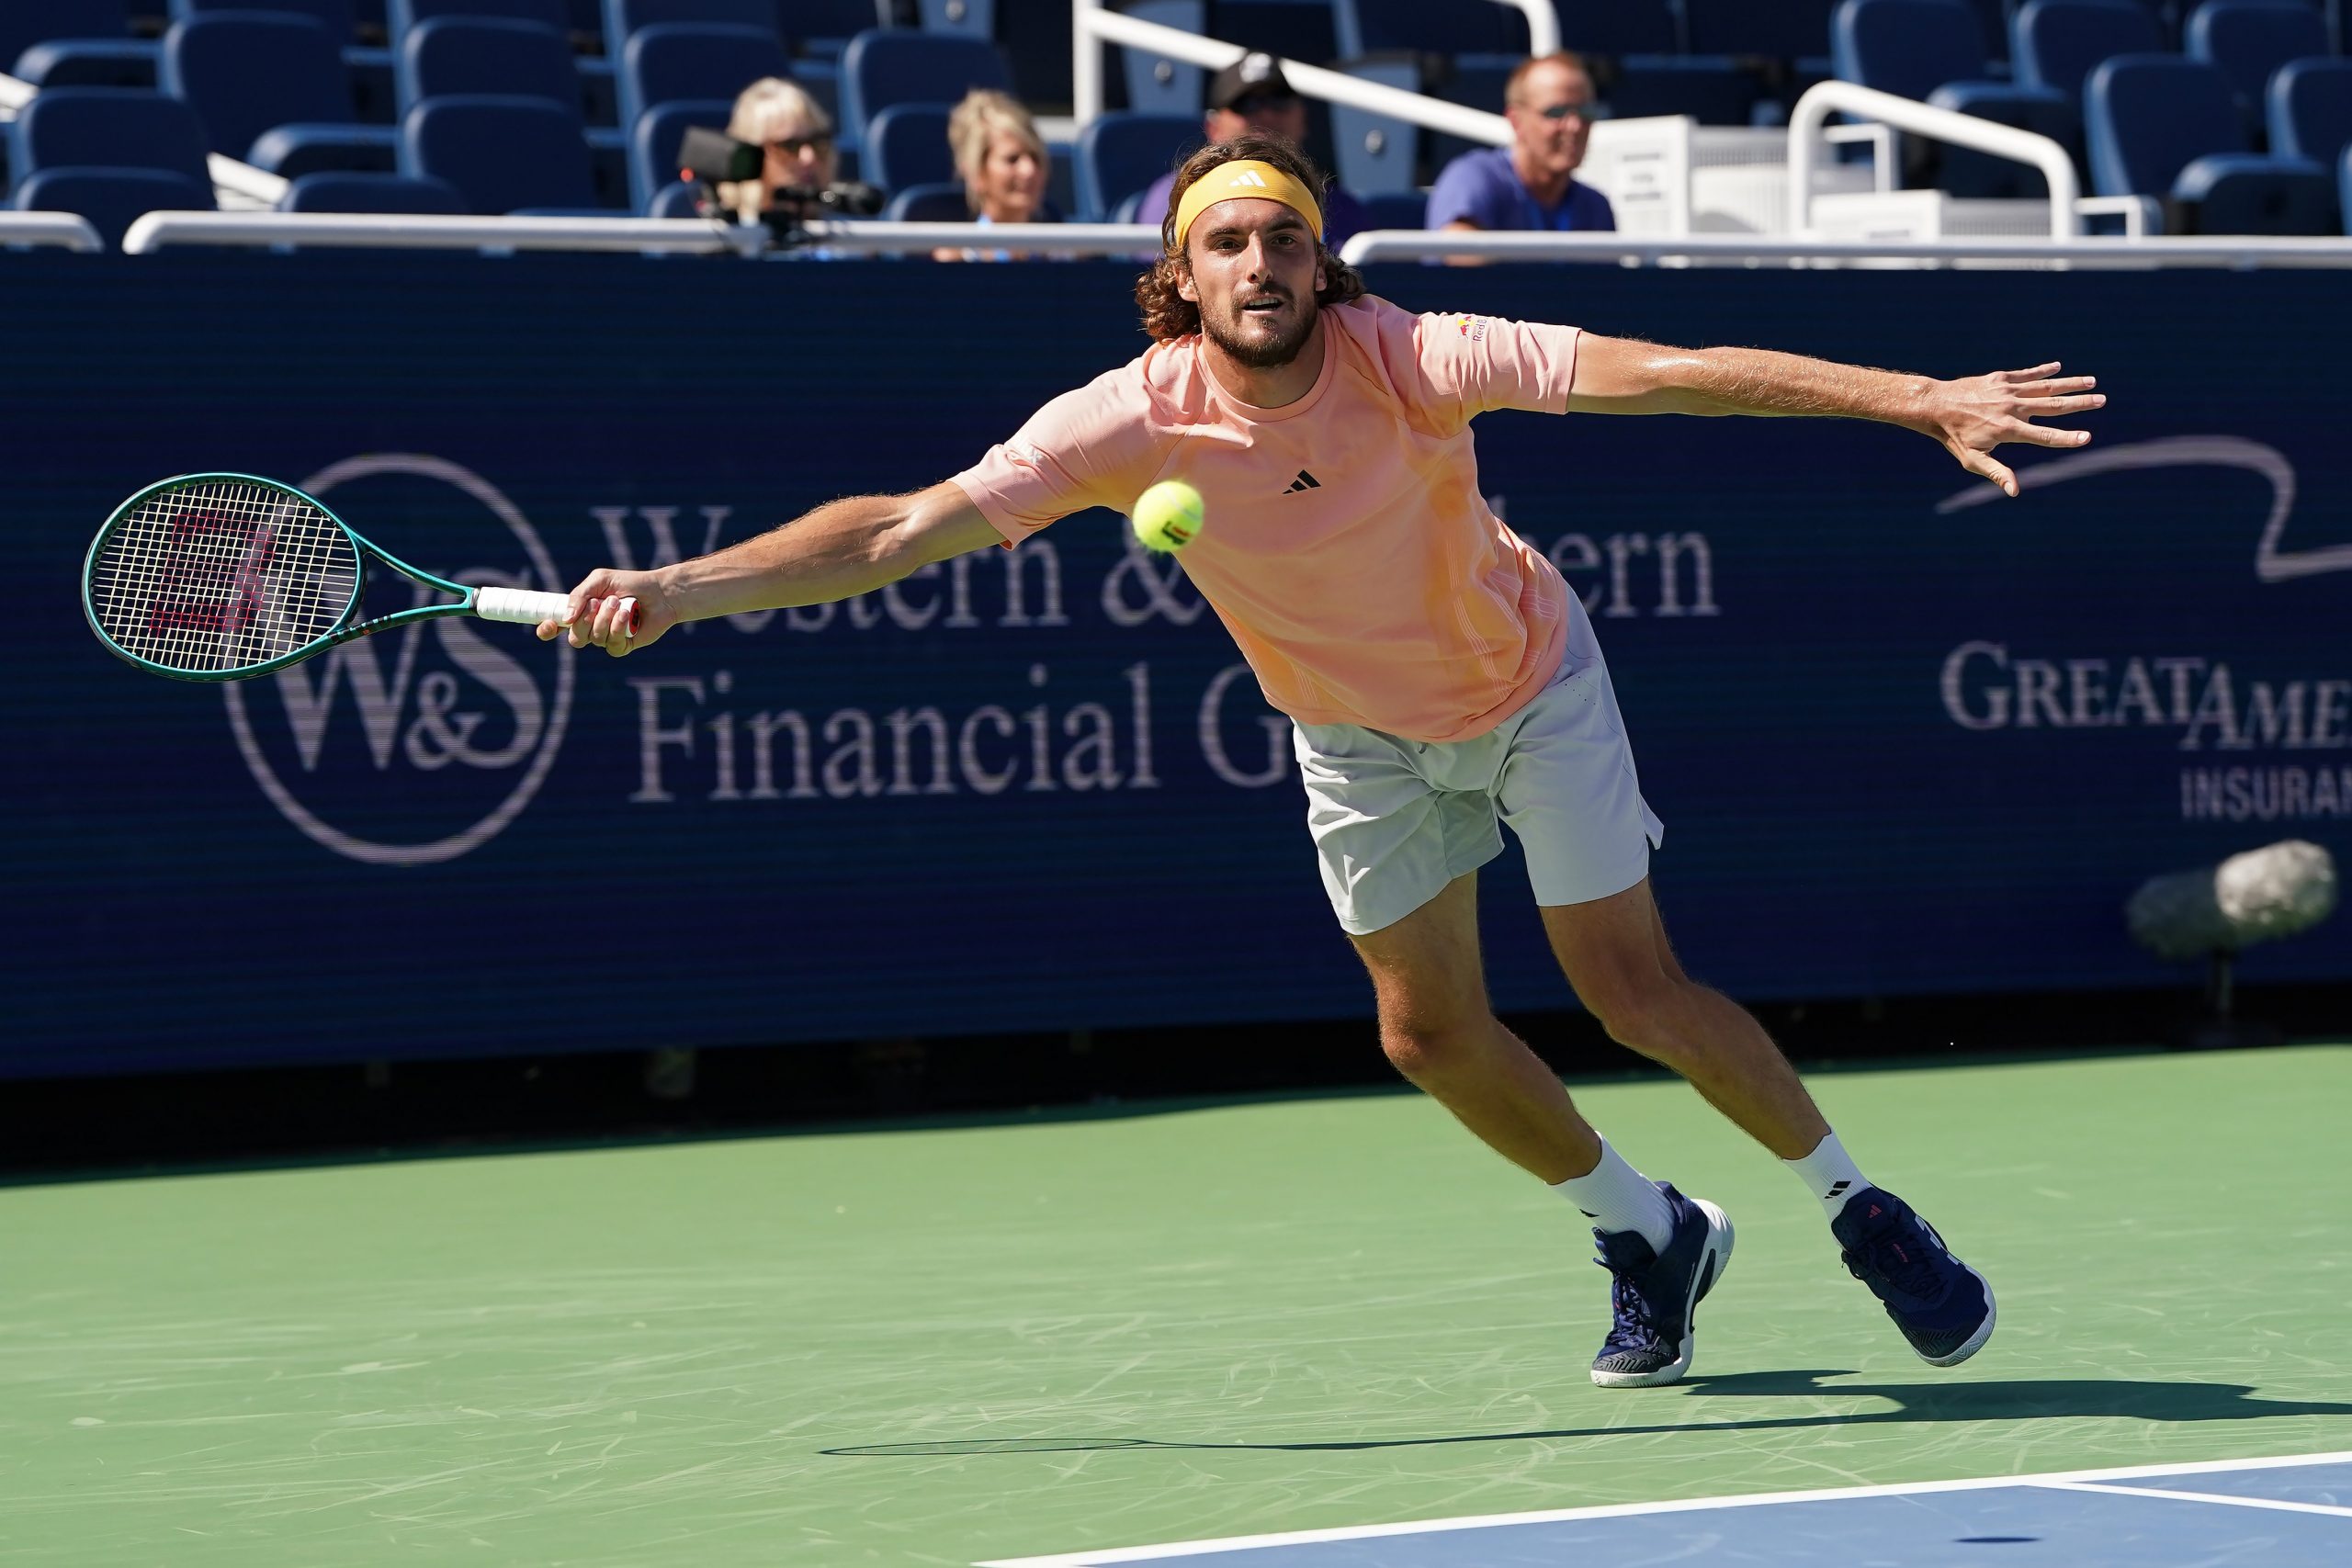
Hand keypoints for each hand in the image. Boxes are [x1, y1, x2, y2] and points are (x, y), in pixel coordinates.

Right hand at [534, 567, 674, 655]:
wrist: (659, 592)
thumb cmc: (629, 583)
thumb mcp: (599, 581)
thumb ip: (579, 596)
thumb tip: (565, 619)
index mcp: (580, 612)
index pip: (556, 626)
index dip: (548, 629)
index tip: (549, 625)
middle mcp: (591, 627)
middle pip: (574, 637)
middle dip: (585, 619)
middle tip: (599, 602)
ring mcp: (606, 638)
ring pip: (594, 639)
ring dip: (605, 619)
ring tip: (618, 604)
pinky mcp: (623, 645)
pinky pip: (612, 645)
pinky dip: (617, 628)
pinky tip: (626, 615)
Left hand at [1918, 362, 2104, 497]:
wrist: (1935, 405)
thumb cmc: (1954, 437)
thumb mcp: (1973, 460)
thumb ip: (1997, 473)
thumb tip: (2015, 492)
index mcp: (2009, 430)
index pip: (2045, 436)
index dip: (2067, 438)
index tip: (2088, 438)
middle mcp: (2012, 408)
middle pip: (2053, 406)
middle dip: (2080, 404)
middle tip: (2103, 400)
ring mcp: (2007, 391)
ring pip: (2045, 386)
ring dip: (2070, 383)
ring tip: (2092, 382)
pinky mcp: (2000, 379)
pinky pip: (2026, 374)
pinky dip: (2043, 371)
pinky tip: (2058, 367)